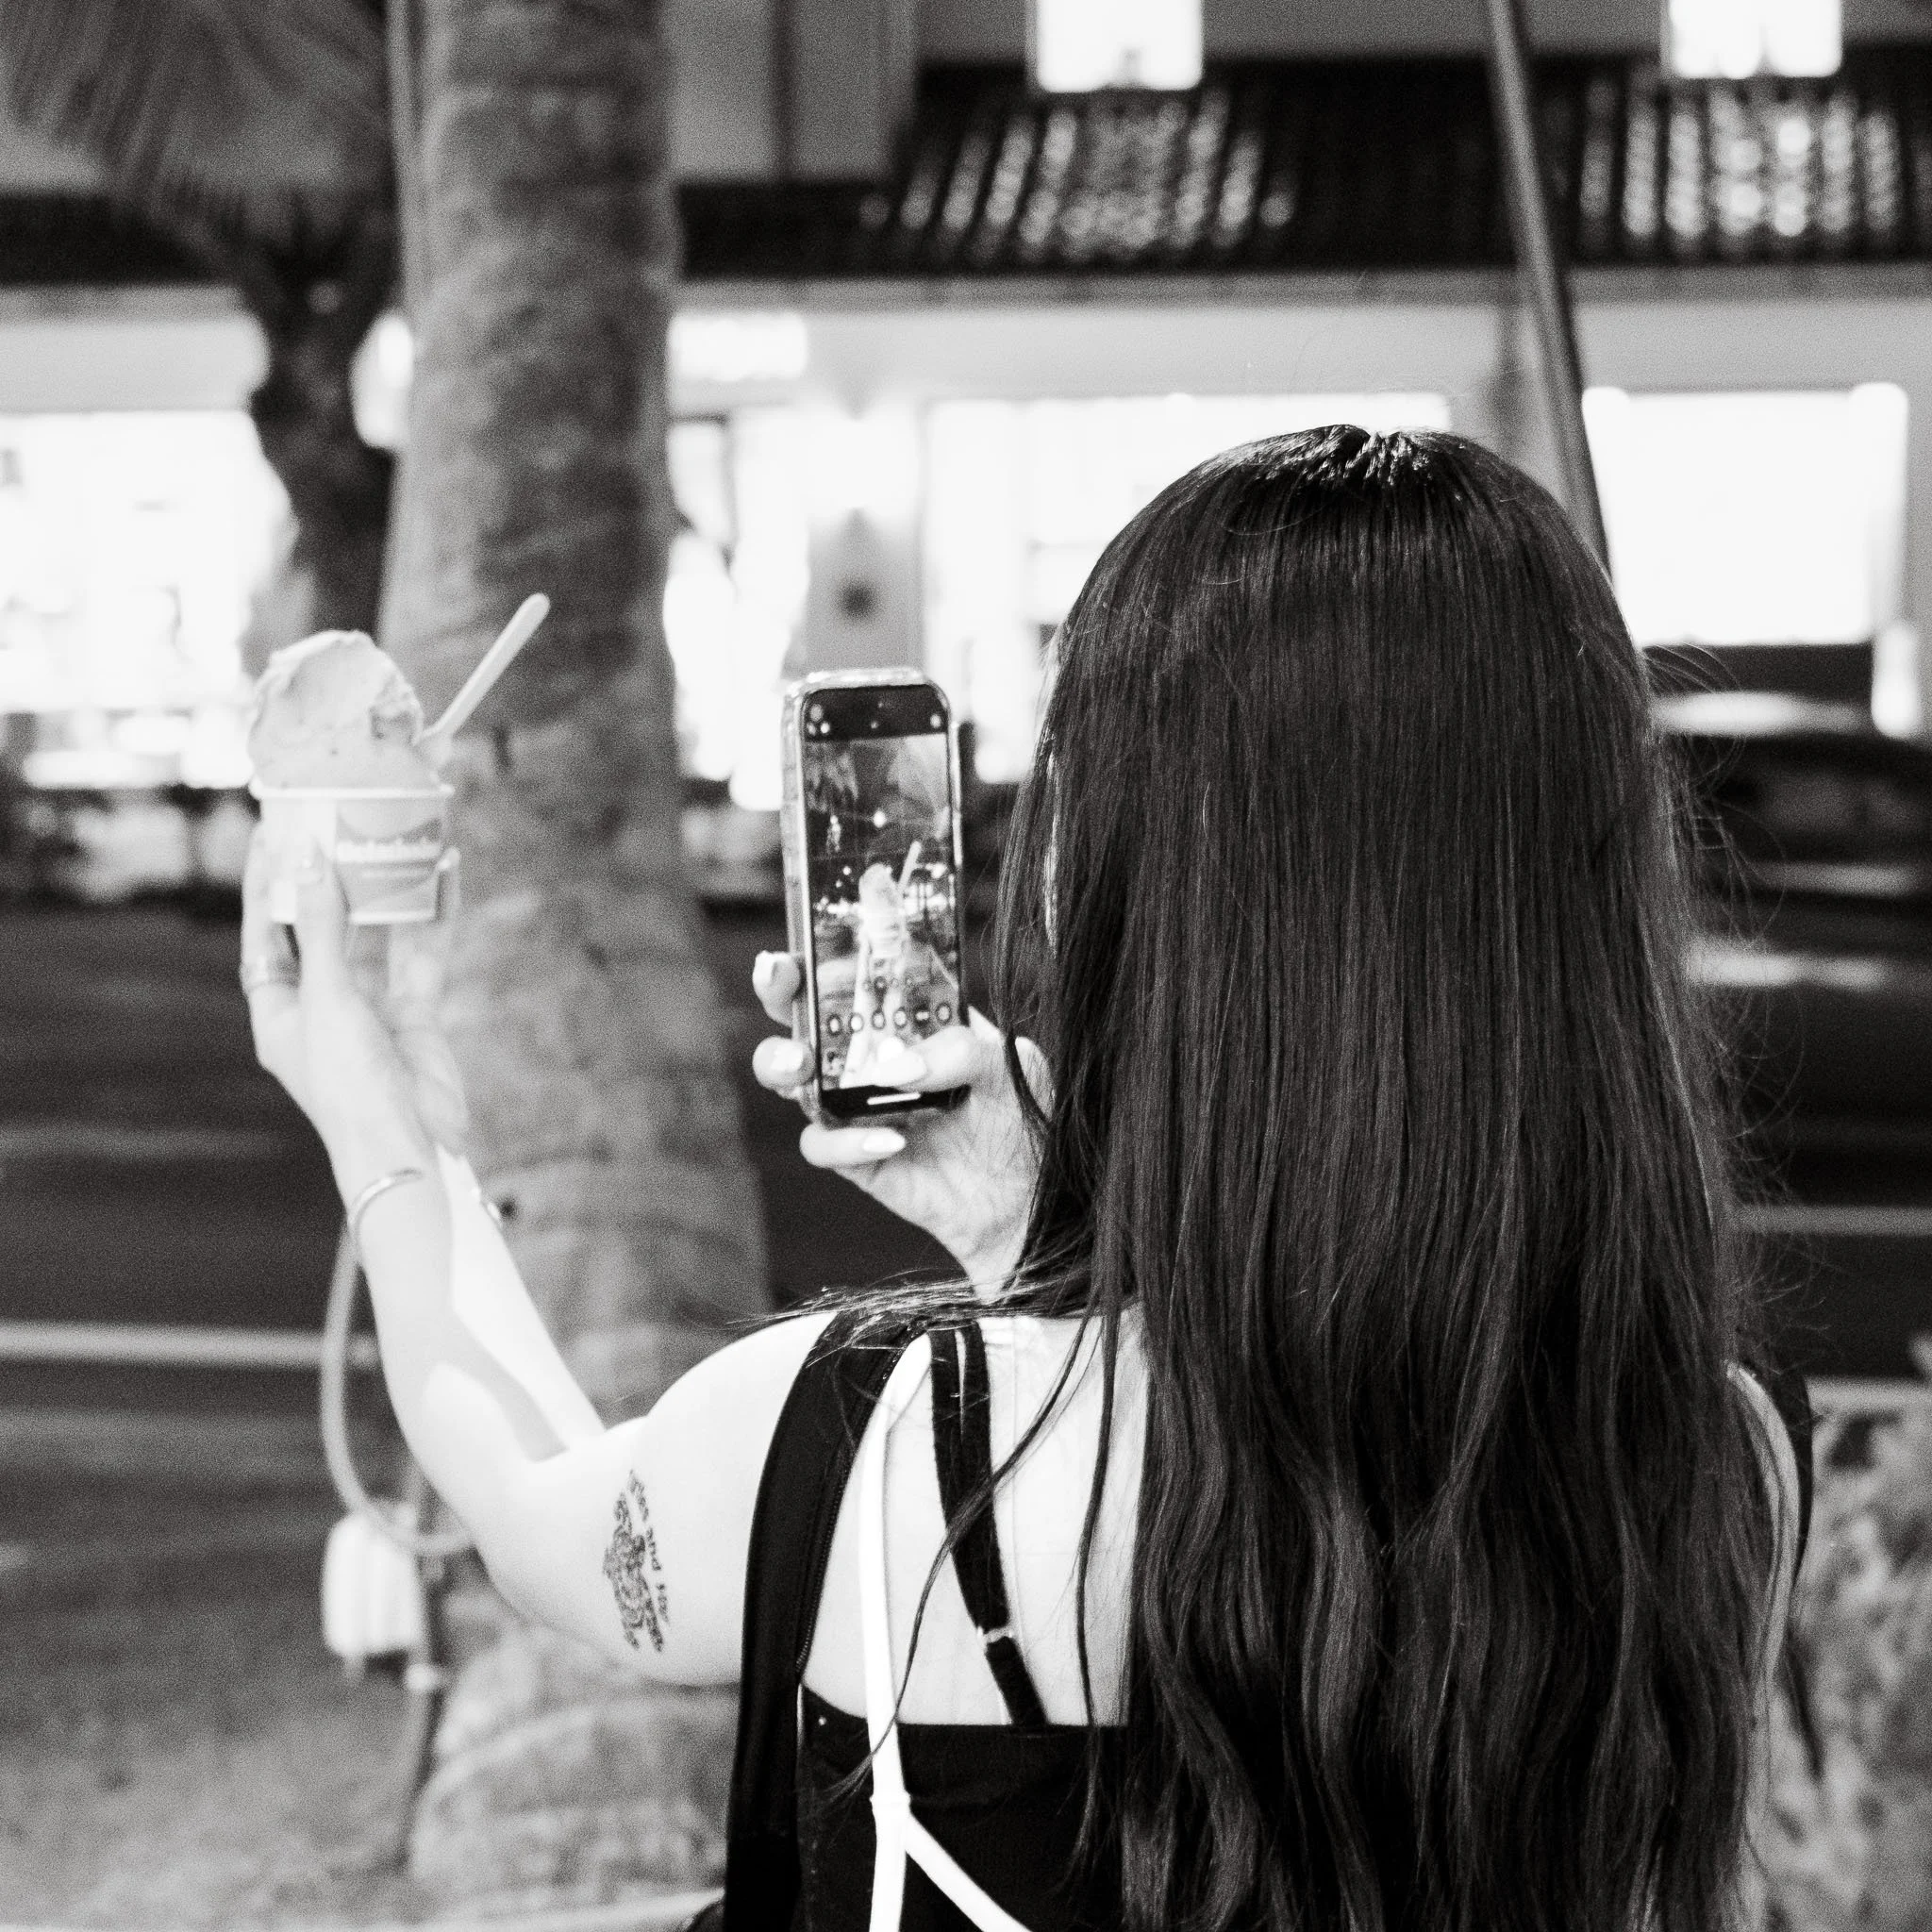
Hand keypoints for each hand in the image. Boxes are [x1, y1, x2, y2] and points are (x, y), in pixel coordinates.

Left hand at [241, 829, 467, 1191]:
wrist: (408, 1143)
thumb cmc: (347, 1083)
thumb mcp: (327, 999)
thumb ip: (323, 928)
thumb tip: (308, 861)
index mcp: (279, 1011)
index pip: (266, 933)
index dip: (268, 885)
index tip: (277, 834)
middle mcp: (323, 1006)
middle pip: (324, 928)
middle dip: (334, 880)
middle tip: (340, 825)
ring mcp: (372, 1009)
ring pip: (379, 934)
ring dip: (389, 891)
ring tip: (399, 839)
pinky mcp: (417, 1013)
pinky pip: (424, 952)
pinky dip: (434, 915)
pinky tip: (445, 875)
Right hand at [750, 952, 1045, 1288]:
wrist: (1029, 1202)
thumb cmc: (1024, 1120)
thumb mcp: (1010, 1067)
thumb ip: (960, 1051)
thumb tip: (896, 1066)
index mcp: (909, 1018)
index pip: (860, 971)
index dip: (824, 949)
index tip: (806, 938)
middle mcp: (873, 1055)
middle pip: (805, 1014)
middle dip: (780, 991)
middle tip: (781, 982)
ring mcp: (858, 1105)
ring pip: (791, 1078)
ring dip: (783, 1064)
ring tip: (805, 1066)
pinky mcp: (856, 1158)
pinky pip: (822, 1143)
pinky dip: (844, 1142)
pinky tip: (890, 1142)